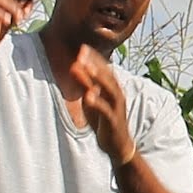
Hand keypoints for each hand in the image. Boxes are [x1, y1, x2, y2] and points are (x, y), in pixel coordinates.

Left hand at [60, 45, 138, 166]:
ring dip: (99, 79)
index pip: (104, 69)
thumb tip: (74, 66)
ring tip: (88, 69)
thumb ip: (85, 84)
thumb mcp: (92, 100)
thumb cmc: (104, 120)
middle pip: (107, 75)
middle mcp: (116, 95)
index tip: (82, 47)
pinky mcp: (113, 121)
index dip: (94, 58)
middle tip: (83, 53)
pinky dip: (98, 102)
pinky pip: (106, 110)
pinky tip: (88, 96)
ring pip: (109, 90)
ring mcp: (116, 108)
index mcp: (111, 89)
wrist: (118, 145)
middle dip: (95, 64)